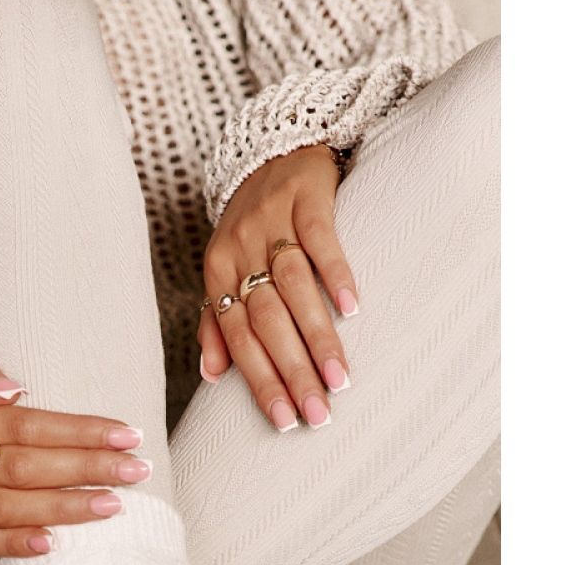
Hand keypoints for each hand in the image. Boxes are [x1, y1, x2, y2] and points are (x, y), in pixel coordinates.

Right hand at [0, 352, 149, 558]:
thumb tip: (18, 390)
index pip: (25, 424)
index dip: (78, 430)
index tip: (125, 432)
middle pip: (26, 467)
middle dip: (87, 469)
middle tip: (137, 469)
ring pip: (9, 508)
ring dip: (65, 508)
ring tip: (114, 505)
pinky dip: (17, 545)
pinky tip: (54, 543)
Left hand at [199, 143, 360, 432]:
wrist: (271, 144)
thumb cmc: (250, 222)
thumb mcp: (223, 268)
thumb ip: (215, 321)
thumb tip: (211, 377)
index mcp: (217, 273)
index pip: (238, 338)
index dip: (260, 381)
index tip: (285, 420)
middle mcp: (240, 250)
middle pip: (265, 321)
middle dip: (291, 372)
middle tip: (317, 414)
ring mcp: (272, 221)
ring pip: (293, 288)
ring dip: (316, 336)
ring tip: (339, 378)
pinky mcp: (305, 195)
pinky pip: (320, 239)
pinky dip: (335, 274)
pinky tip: (352, 309)